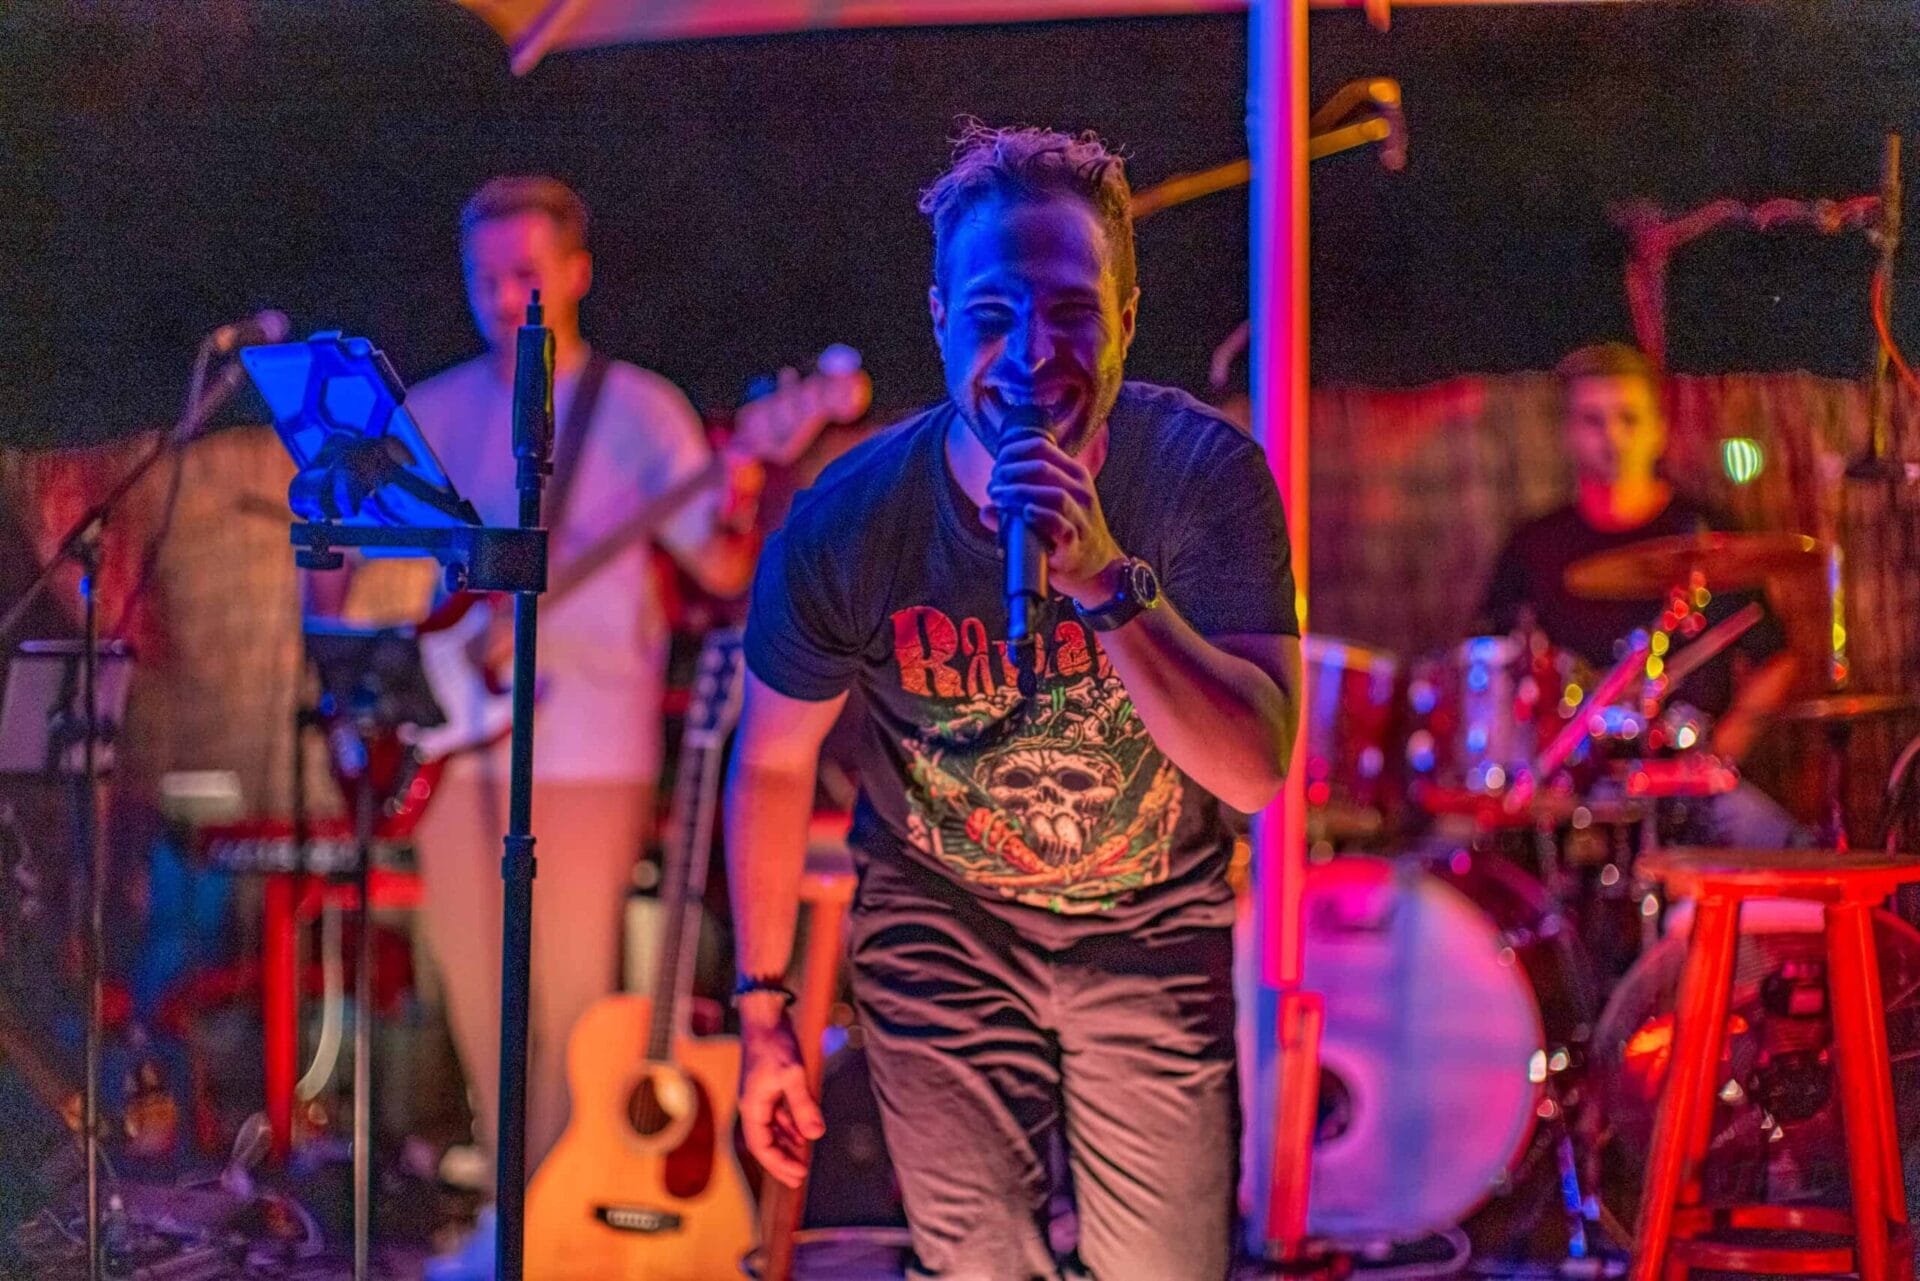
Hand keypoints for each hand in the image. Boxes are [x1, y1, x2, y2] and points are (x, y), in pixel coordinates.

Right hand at [736, 1005, 823, 1187]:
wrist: (764, 1015)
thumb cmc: (776, 1043)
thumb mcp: (793, 1075)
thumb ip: (804, 1106)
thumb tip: (815, 1136)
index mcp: (752, 1107)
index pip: (762, 1147)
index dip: (780, 1164)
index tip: (800, 1175)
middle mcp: (752, 1105)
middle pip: (765, 1143)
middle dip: (782, 1161)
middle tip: (800, 1179)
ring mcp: (759, 1096)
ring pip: (771, 1130)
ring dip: (787, 1145)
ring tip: (803, 1159)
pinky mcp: (767, 1087)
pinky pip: (776, 1116)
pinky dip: (789, 1127)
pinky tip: (803, 1133)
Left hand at [982, 433, 1123, 605]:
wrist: (1096, 566)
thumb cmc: (1066, 531)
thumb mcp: (1048, 507)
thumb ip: (1017, 504)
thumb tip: (985, 510)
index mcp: (1074, 475)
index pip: (1042, 448)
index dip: (1013, 452)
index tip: (998, 465)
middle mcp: (1081, 493)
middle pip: (1042, 469)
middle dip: (1010, 473)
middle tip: (994, 487)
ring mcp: (1081, 519)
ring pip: (1054, 495)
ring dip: (1019, 493)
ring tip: (999, 498)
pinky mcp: (1075, 546)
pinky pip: (1061, 527)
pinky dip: (1041, 517)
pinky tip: (1025, 514)